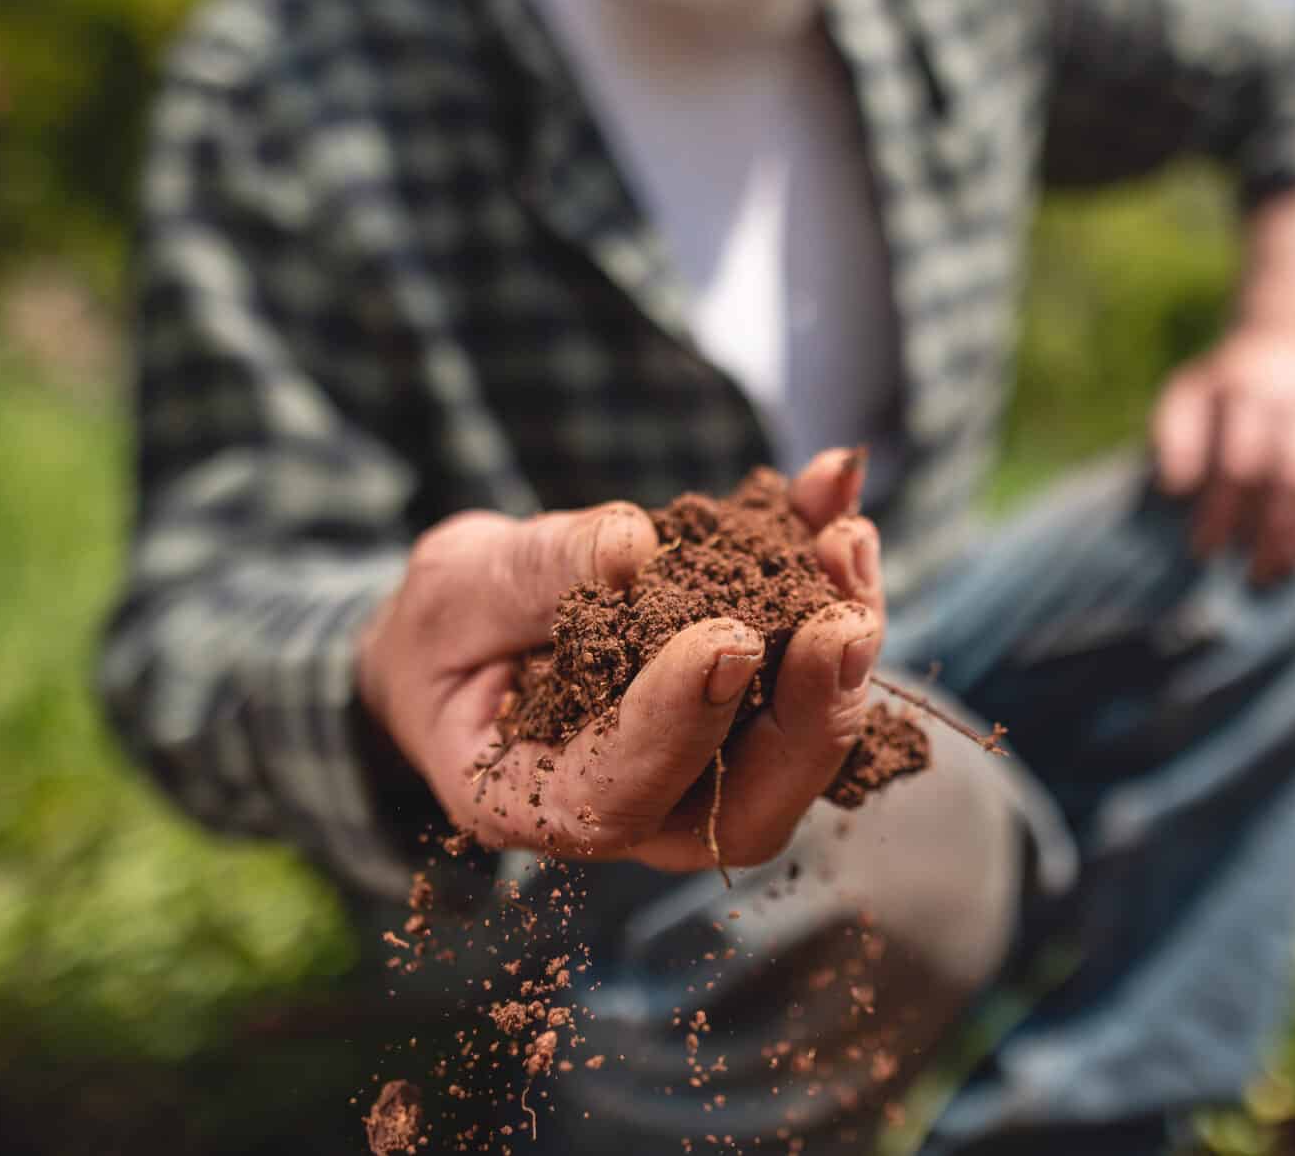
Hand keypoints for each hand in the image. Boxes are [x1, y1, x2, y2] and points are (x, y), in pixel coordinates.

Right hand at [356, 449, 886, 869]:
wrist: (477, 631)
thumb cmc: (448, 628)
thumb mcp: (456, 590)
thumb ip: (534, 576)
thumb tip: (632, 548)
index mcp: (538, 803)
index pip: (621, 795)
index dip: (680, 725)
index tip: (726, 640)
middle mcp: (641, 806)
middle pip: (749, 803)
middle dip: (810, 715)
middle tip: (842, 621)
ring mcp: (710, 765)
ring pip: (804, 739)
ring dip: (842, 642)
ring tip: (846, 537)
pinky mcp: (756, 706)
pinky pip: (815, 661)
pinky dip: (836, 576)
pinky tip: (834, 488)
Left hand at [1151, 330, 1294, 582]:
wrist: (1293, 343)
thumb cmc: (1228, 389)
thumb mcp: (1189, 397)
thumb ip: (1176, 438)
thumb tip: (1175, 488)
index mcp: (1252, 389)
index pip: (1239, 463)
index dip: (1221, 511)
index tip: (1204, 549)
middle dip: (1272, 532)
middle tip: (1252, 573)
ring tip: (1284, 569)